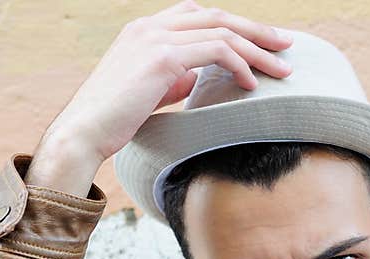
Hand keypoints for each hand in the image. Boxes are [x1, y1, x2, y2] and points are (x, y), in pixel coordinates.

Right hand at [25, 0, 292, 195]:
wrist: (82, 132)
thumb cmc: (113, 120)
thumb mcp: (148, 91)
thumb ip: (173, 78)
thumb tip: (198, 78)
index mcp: (144, 30)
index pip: (199, 15)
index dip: (234, 26)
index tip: (262, 43)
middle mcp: (149, 26)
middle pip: (217, 15)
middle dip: (256, 30)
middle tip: (286, 45)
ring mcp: (154, 38)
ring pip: (222, 31)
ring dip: (258, 49)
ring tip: (282, 70)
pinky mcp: (161, 57)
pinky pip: (214, 50)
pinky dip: (239, 64)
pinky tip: (252, 84)